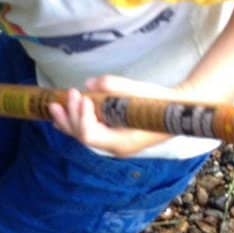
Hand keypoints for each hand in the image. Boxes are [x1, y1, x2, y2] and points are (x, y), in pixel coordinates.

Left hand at [48, 74, 180, 156]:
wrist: (179, 112)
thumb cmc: (161, 102)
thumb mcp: (138, 91)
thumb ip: (113, 86)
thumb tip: (88, 85)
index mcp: (121, 142)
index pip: (90, 134)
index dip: (81, 116)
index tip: (82, 97)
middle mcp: (114, 147)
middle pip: (82, 137)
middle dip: (69, 116)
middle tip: (63, 97)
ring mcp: (113, 144)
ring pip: (83, 137)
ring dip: (68, 121)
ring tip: (54, 107)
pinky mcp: (113, 136)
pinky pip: (89, 134)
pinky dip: (75, 123)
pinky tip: (63, 116)